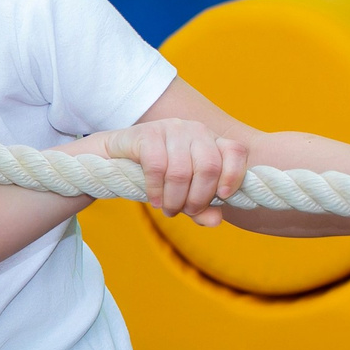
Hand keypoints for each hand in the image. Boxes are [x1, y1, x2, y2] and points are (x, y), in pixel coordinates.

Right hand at [97, 117, 246, 224]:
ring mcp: (171, 129)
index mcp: (211, 140)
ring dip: (175, 199)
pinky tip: (155, 201)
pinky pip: (156, 167)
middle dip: (198, 198)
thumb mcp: (183, 193)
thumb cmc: (156, 175)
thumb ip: (202, 206)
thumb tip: (215, 221)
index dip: (234, 175)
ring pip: (181, 171)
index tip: (223, 197)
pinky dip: (156, 190)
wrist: (114, 157)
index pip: (235, 151)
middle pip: (209, 167)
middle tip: (185, 211)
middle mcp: (195, 130)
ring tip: (168, 210)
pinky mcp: (147, 134)